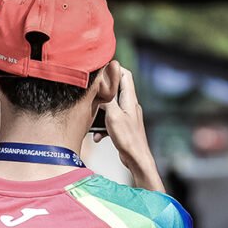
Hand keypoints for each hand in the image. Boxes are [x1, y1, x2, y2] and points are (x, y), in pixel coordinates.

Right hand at [93, 67, 164, 191]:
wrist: (137, 159)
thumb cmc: (128, 139)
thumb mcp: (113, 116)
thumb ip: (108, 99)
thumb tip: (102, 84)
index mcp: (130, 100)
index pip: (125, 75)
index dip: (114, 68)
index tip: (100, 68)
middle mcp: (130, 106)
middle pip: (117, 89)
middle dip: (103, 89)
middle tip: (91, 90)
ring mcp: (127, 116)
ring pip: (111, 106)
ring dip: (100, 110)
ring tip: (91, 114)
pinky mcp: (124, 127)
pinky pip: (110, 121)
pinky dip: (102, 126)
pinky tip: (97, 136)